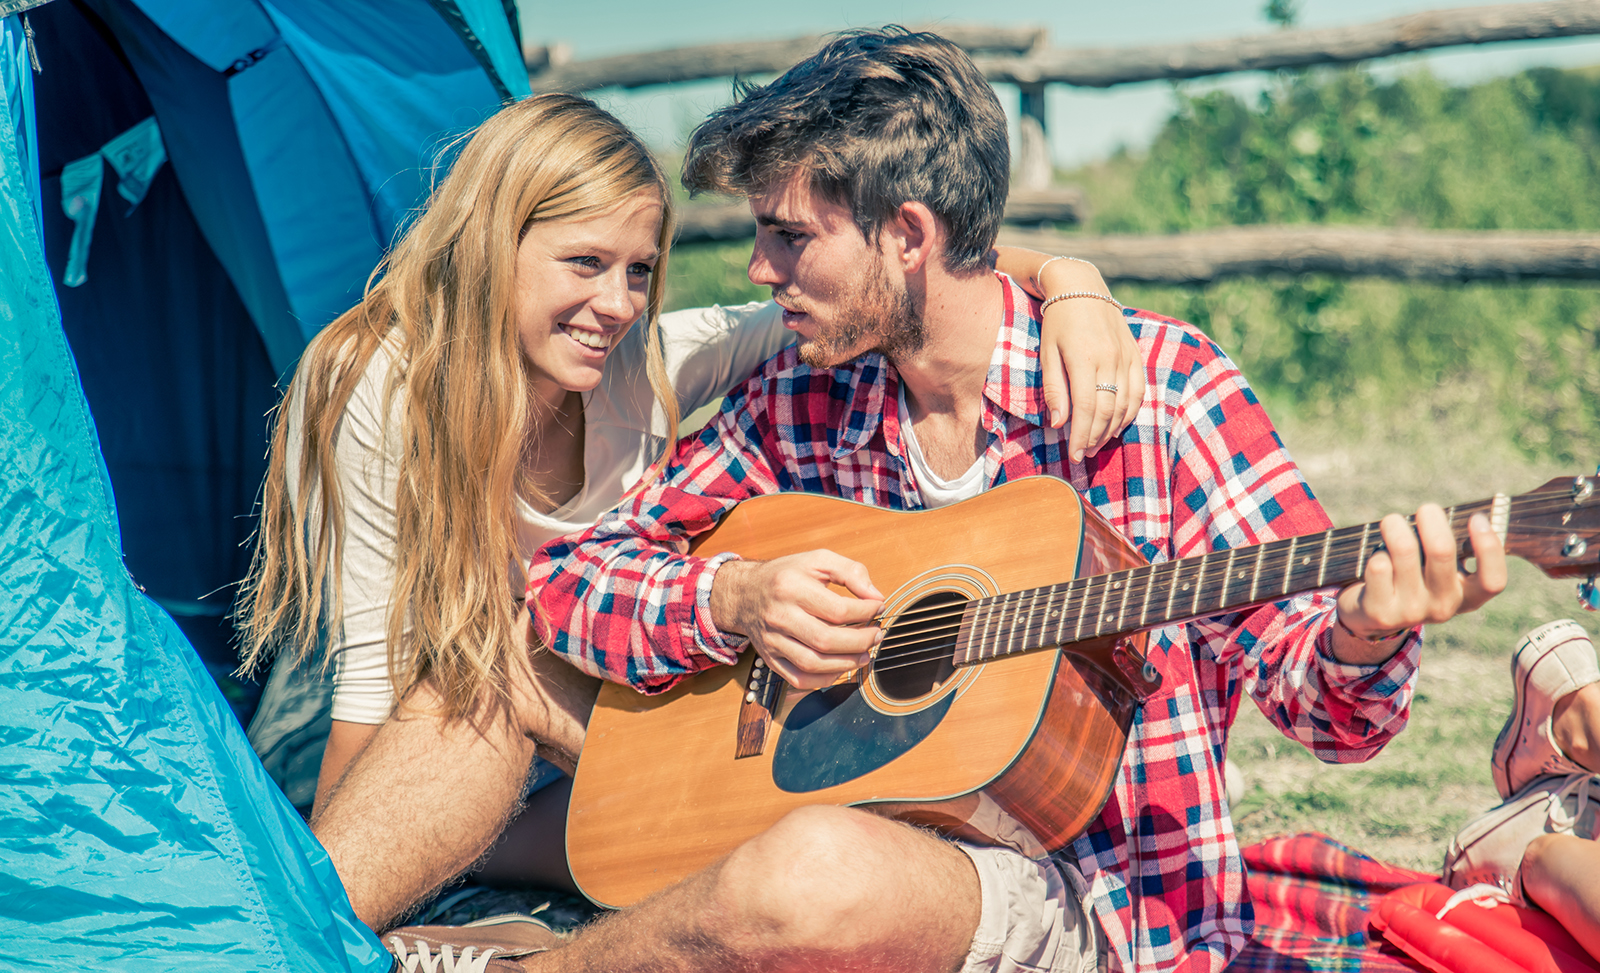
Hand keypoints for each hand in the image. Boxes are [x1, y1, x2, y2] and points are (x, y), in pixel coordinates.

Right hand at [709, 551, 883, 689]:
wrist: (745, 593)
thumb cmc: (785, 576)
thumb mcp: (818, 560)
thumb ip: (851, 572)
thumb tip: (875, 597)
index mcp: (791, 587)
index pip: (837, 609)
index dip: (865, 612)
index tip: (878, 608)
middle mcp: (779, 616)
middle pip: (827, 640)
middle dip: (860, 641)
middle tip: (876, 635)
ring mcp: (772, 641)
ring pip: (813, 663)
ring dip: (846, 664)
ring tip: (864, 655)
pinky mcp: (770, 659)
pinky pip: (799, 679)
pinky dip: (823, 680)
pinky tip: (839, 668)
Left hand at [994, 247, 1144, 462]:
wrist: (1082, 287)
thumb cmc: (1057, 322)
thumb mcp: (1047, 353)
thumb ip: (1055, 389)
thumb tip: (1059, 424)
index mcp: (1084, 358)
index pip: (1087, 409)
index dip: (1081, 436)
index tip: (1073, 455)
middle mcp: (1110, 359)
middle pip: (1108, 411)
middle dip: (1095, 438)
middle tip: (1083, 454)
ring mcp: (1126, 357)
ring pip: (1125, 405)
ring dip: (1112, 430)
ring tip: (1096, 443)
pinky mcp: (1136, 355)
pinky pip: (1139, 391)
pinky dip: (1130, 413)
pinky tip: (1117, 425)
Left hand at [1332, 505, 1507, 663]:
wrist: (1373, 616)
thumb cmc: (1413, 577)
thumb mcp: (1440, 570)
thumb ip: (1453, 547)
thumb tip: (1461, 513)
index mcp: (1468, 597)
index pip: (1493, 581)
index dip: (1490, 548)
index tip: (1477, 518)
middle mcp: (1443, 608)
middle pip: (1442, 550)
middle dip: (1431, 518)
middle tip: (1425, 509)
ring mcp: (1412, 612)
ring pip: (1405, 550)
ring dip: (1395, 526)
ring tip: (1391, 523)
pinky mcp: (1381, 612)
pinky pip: (1379, 565)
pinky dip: (1376, 551)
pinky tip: (1376, 557)